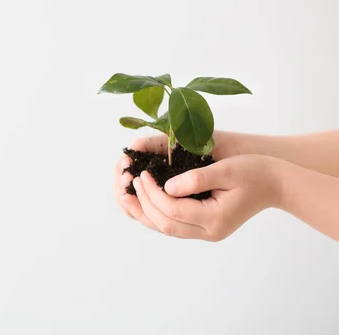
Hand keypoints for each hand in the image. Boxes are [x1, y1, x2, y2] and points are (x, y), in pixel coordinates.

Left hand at [115, 153, 283, 240]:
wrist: (275, 184)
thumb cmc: (254, 172)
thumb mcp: (227, 169)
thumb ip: (196, 178)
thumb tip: (166, 186)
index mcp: (215, 219)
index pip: (173, 209)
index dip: (152, 192)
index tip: (141, 174)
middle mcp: (208, 232)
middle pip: (165, 224)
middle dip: (143, 204)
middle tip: (129, 182)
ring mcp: (205, 233)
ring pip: (166, 229)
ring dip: (144, 212)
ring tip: (126, 195)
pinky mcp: (202, 227)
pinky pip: (172, 225)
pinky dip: (154, 214)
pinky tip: (142, 200)